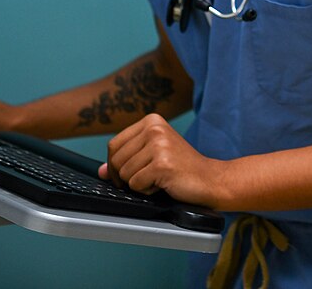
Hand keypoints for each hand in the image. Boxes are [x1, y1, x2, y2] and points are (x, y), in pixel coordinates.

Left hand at [99, 113, 222, 206]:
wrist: (211, 179)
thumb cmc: (182, 168)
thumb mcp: (153, 156)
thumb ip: (127, 159)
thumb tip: (101, 171)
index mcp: (151, 121)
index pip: (113, 145)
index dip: (115, 166)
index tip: (131, 173)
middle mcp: (155, 128)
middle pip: (116, 160)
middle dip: (127, 177)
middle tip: (149, 177)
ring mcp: (159, 144)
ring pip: (124, 174)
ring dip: (139, 184)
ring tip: (160, 178)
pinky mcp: (162, 163)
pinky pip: (136, 185)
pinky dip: (148, 190)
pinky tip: (165, 183)